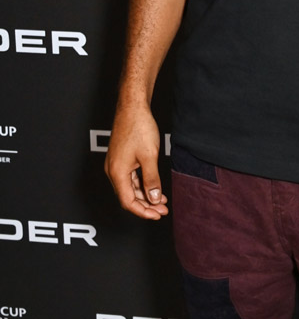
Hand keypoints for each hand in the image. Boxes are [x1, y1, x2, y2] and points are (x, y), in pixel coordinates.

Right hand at [104, 104, 168, 219]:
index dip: (143, 212)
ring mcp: (115, 164)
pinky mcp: (120, 158)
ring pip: (130, 188)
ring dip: (145, 195)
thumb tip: (154, 199)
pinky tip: (153, 186)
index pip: (128, 202)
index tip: (157, 215)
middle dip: (146, 205)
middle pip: (128, 197)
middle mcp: (112, 170)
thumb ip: (152, 180)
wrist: (133, 106)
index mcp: (117, 173)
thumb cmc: (138, 127)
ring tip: (161, 200)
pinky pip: (130, 177)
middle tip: (162, 210)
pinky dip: (142, 184)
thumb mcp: (149, 156)